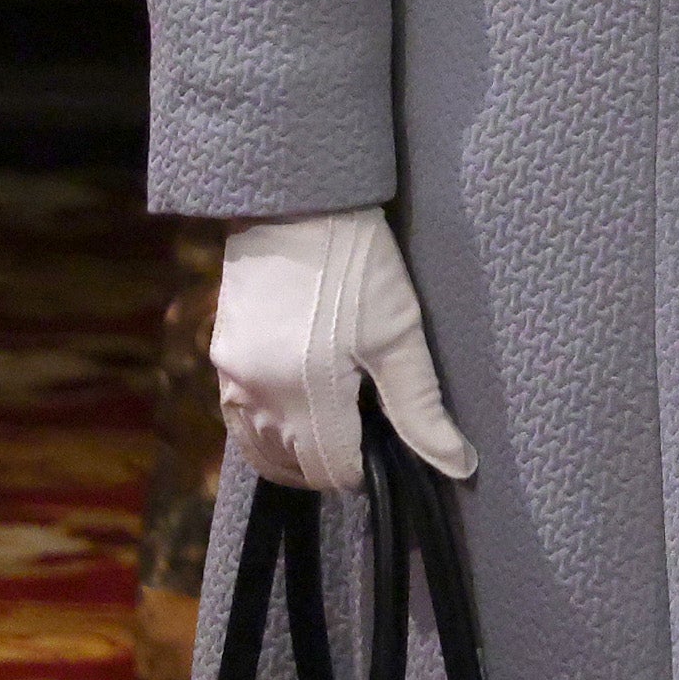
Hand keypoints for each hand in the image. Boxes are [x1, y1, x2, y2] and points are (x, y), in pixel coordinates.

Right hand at [214, 206, 477, 490]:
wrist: (296, 207)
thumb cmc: (358, 266)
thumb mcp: (400, 333)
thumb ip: (421, 408)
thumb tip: (459, 464)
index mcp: (309, 395)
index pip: (332, 470)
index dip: (361, 472)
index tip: (383, 453)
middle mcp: (261, 398)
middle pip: (293, 467)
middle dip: (329, 466)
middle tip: (364, 439)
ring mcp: (232, 381)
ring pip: (260, 450)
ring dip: (293, 456)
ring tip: (332, 432)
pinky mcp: (219, 360)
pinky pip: (237, 421)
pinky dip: (263, 433)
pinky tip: (293, 413)